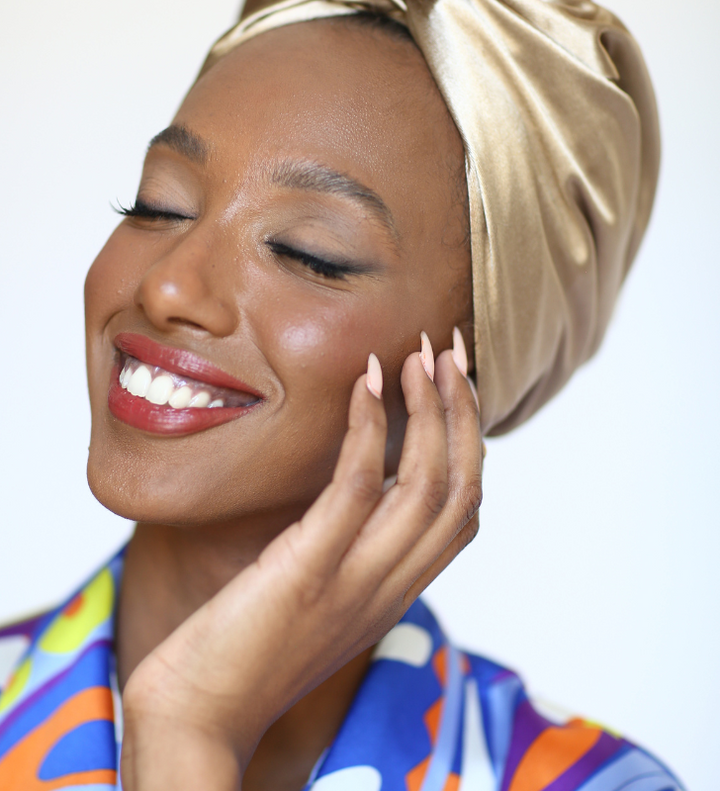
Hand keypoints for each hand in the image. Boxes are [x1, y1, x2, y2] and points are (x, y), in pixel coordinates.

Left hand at [120, 331, 482, 790]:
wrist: (195, 721)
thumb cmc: (241, 653)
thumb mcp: (314, 595)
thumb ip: (346, 549)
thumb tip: (354, 484)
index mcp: (393, 592)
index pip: (462, 512)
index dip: (470, 442)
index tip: (455, 382)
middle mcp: (389, 587)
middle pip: (460, 489)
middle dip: (463, 411)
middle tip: (449, 347)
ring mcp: (354, 582)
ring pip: (427, 485)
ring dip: (431, 409)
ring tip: (420, 353)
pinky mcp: (308, 572)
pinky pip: (357, 487)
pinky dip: (369, 427)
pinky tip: (366, 381)